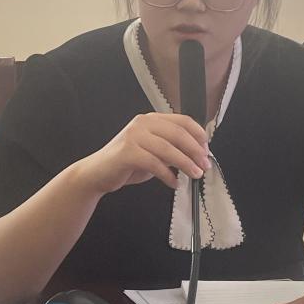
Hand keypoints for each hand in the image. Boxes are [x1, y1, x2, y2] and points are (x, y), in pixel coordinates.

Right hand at [80, 112, 209, 195]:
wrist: (97, 173)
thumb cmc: (127, 164)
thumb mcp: (152, 152)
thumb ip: (170, 149)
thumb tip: (197, 155)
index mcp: (151, 119)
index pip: (182, 120)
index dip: (198, 134)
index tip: (207, 149)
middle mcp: (142, 123)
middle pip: (178, 133)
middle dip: (195, 151)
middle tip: (205, 165)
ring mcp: (134, 136)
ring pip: (168, 149)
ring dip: (186, 164)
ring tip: (195, 175)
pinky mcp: (127, 152)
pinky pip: (155, 164)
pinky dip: (168, 175)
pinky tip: (174, 183)